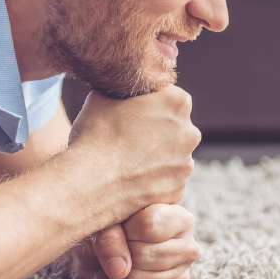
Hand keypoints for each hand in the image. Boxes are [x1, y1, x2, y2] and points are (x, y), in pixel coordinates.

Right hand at [68, 87, 201, 219]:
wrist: (90, 183)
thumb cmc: (95, 134)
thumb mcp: (104, 94)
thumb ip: (126, 88)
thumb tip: (125, 88)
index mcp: (177, 101)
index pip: (167, 97)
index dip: (147, 105)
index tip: (129, 115)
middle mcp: (189, 132)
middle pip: (174, 128)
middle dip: (156, 132)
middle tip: (127, 139)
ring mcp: (185, 164)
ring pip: (171, 156)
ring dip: (155, 158)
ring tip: (126, 163)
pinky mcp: (177, 190)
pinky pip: (166, 182)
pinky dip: (152, 182)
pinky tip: (130, 181)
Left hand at [90, 204, 198, 278]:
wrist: (124, 242)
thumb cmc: (122, 223)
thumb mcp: (113, 219)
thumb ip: (111, 236)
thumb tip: (120, 271)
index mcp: (182, 219)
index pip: (149, 226)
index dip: (126, 228)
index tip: (122, 224)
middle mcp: (190, 247)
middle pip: (143, 255)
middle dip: (120, 252)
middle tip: (118, 246)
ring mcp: (183, 274)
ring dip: (118, 273)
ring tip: (120, 261)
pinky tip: (123, 278)